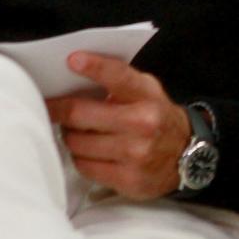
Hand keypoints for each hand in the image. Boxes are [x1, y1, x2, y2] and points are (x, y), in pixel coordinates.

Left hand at [46, 53, 191, 198]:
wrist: (188, 155)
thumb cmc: (157, 118)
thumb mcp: (148, 92)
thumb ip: (119, 82)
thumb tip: (74, 75)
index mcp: (148, 96)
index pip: (119, 76)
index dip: (94, 67)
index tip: (72, 60)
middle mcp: (144, 123)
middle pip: (81, 114)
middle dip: (58, 110)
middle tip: (50, 107)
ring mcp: (136, 153)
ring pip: (77, 142)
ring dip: (71, 136)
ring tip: (79, 132)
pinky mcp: (128, 179)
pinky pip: (84, 166)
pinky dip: (81, 157)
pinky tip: (91, 152)